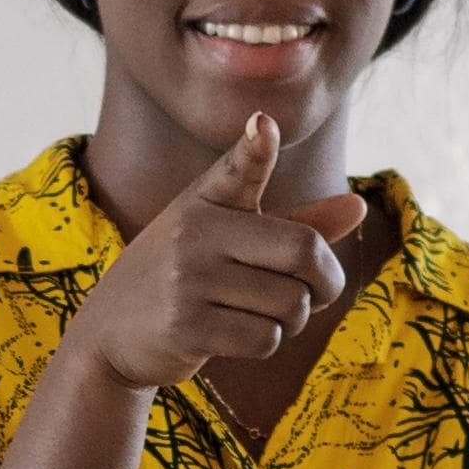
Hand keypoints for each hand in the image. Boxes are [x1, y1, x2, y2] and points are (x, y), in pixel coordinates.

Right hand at [60, 115, 363, 394]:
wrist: (110, 331)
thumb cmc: (184, 276)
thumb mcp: (229, 239)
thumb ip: (295, 224)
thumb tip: (358, 205)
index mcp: (205, 201)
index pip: (239, 169)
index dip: (256, 147)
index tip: (264, 124)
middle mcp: (195, 233)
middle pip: (304, 253)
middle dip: (324, 283)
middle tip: (312, 294)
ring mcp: (188, 280)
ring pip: (291, 304)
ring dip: (290, 320)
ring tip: (255, 314)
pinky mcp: (185, 327)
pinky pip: (265, 339)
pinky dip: (264, 343)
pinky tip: (233, 335)